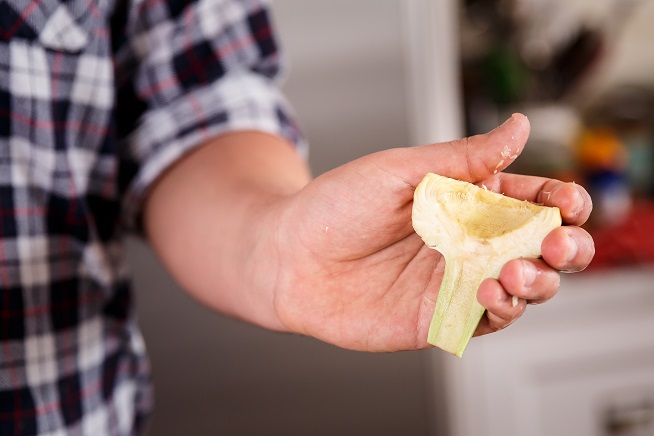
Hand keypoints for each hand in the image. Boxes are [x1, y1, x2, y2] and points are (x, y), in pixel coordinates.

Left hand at [271, 114, 593, 350]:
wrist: (288, 258)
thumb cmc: (336, 206)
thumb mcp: (402, 169)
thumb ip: (463, 157)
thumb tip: (518, 126)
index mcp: (467, 197)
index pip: (533, 199)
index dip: (562, 201)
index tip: (568, 203)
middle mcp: (470, 239)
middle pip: (543, 246)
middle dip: (566, 246)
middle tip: (558, 244)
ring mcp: (458, 280)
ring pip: (527, 286)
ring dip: (539, 281)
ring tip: (515, 271)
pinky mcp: (442, 316)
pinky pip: (491, 318)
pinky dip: (505, 309)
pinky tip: (491, 293)